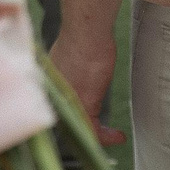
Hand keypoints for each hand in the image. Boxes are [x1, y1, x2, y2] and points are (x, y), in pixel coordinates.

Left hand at [48, 13, 126, 146]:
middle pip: (70, 121)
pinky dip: (107, 137)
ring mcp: (67, 102)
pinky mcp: (84, 105)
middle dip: (87, 129)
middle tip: (103, 135)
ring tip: (114, 137)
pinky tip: (118, 136)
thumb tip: (81, 72)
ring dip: (100, 137)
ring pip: (81, 128)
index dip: (74, 118)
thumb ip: (73, 70)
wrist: (87, 32)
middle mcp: (56, 96)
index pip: (61, 108)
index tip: (90, 121)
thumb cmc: (84, 36)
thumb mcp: (75, 56)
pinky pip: (94, 131)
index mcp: (51, 84)